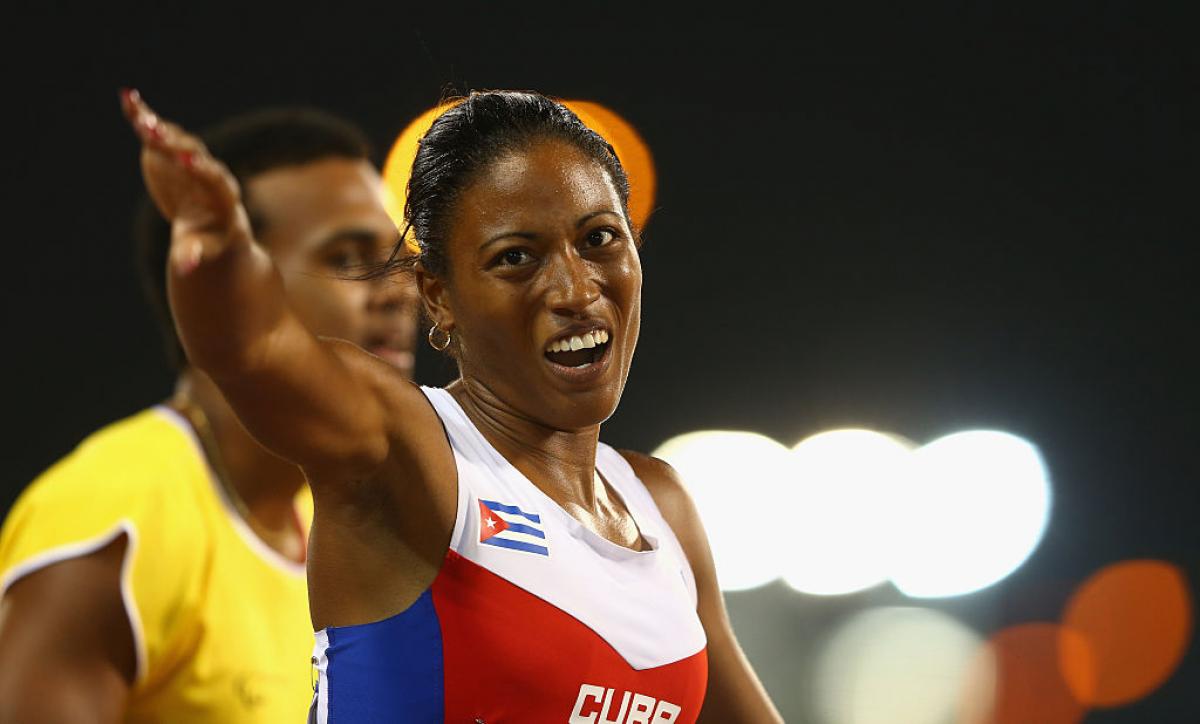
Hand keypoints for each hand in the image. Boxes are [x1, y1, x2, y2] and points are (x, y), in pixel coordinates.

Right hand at [119, 88, 251, 274]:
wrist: (209, 224)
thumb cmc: (209, 241)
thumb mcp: (202, 249)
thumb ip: (192, 255)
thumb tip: (184, 270)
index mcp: (222, 196)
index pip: (215, 180)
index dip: (203, 170)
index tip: (189, 161)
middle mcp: (209, 171)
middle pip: (195, 156)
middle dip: (177, 146)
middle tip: (158, 134)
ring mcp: (190, 158)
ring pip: (177, 140)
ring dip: (160, 129)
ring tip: (139, 118)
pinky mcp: (171, 151)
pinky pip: (159, 131)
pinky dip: (144, 117)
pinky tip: (127, 98)